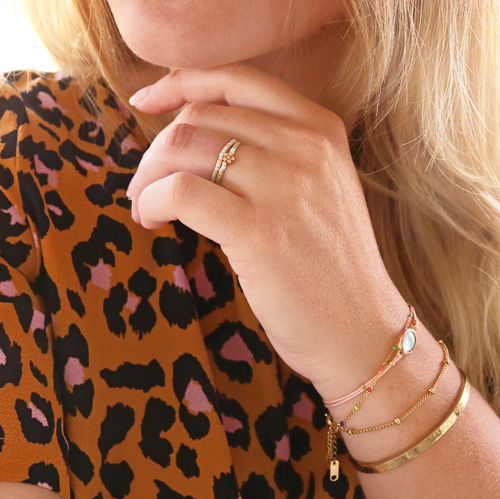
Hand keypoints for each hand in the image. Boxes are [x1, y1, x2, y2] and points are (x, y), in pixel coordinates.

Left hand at [126, 62, 406, 395]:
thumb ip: (273, 152)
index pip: (236, 79)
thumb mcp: (317, 189)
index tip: (146, 103)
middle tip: (146, 185)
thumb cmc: (329, 265)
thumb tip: (195, 138)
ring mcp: (285, 186)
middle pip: (199, 118)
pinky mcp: (260, 232)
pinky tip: (151, 220)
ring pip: (183, 148)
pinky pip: (181, 192)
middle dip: (157, 150)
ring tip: (145, 206)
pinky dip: (152, 201)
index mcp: (320, 128)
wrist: (360, 329)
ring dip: (148, 177)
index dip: (181, 84)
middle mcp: (305, 146)